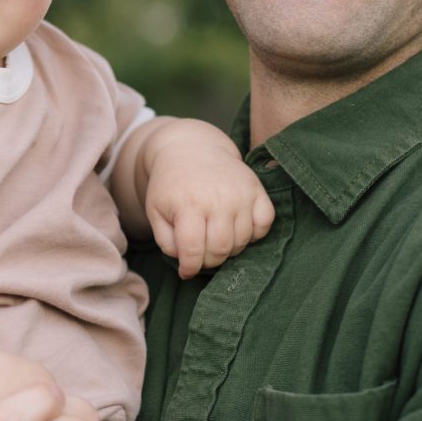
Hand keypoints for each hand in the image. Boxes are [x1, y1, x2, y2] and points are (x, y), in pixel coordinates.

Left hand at [141, 120, 273, 276]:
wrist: (191, 149)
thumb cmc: (171, 185)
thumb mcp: (156, 212)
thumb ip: (167, 241)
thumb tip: (186, 262)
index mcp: (188, 205)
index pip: (193, 250)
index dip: (190, 267)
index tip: (186, 271)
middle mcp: (218, 199)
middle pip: (221, 249)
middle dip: (209, 260)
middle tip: (201, 253)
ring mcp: (241, 194)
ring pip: (242, 240)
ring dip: (229, 248)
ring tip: (215, 238)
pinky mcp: (257, 189)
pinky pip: (265, 223)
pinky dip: (254, 233)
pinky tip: (237, 227)